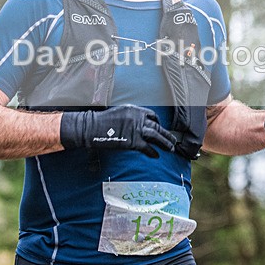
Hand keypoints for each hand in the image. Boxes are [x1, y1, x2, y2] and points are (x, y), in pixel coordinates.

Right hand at [60, 105, 176, 157]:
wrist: (92, 127)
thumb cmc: (101, 121)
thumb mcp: (119, 112)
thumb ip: (130, 117)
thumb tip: (138, 125)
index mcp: (134, 109)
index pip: (152, 115)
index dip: (158, 123)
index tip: (160, 128)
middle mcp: (138, 118)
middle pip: (157, 126)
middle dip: (166, 134)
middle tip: (173, 140)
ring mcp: (136, 129)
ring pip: (156, 136)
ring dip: (165, 143)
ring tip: (170, 149)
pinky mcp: (133, 141)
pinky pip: (147, 148)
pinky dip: (153, 152)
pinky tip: (156, 155)